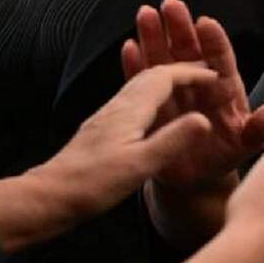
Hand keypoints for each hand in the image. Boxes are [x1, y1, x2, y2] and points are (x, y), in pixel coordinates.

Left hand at [0, 63, 219, 250]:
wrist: (49, 195)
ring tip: (185, 82)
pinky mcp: (102, 127)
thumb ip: (173, 140)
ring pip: (140, 84)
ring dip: (165, 77)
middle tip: (204, 70)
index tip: (214, 75)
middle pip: (152, 73)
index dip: (192, 72)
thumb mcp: (140, 166)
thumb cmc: (92, 183)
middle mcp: (118, 105)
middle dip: (180, 67)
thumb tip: (204, 119)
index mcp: (131, 110)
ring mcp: (108, 115)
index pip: (165, 76)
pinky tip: (152, 106)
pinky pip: (132, 98)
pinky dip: (151, 93)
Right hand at [121, 0, 263, 186]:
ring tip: (146, 14)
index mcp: (224, 89)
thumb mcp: (247, 143)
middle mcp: (198, 84)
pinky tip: (128, 47)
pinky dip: (133, 66)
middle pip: (189, 52)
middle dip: (180, 28)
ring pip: (163, 60)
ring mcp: (173, 92)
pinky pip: (140, 83)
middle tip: (171, 4)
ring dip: (154, 37)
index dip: (214, 42)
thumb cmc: (226, 155)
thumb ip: (263, 126)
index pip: (221, 61)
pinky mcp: (151, 106)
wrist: (196, 178)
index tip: (206, 22)